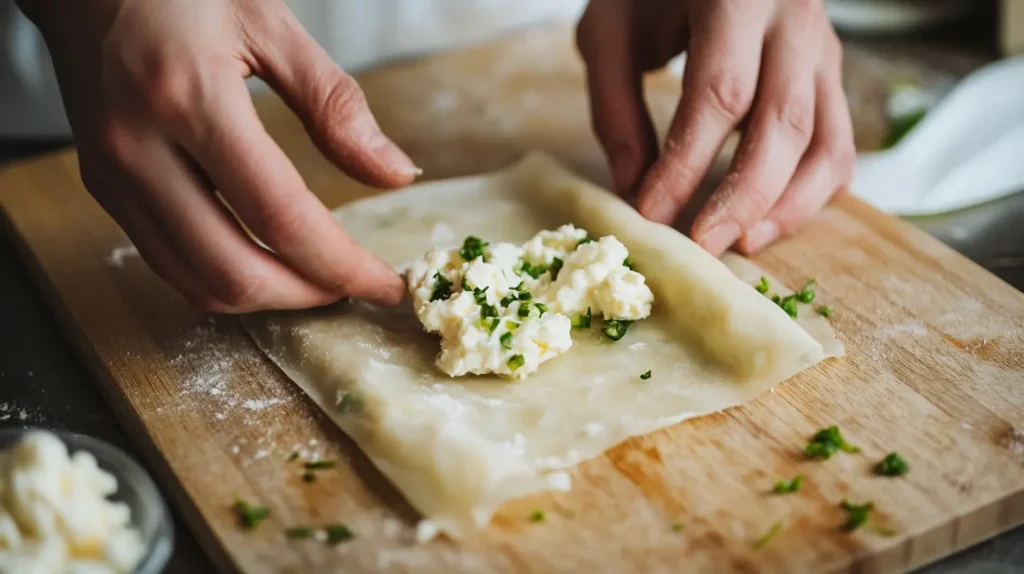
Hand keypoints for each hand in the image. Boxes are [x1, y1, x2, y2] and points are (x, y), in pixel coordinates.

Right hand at [19, 0, 414, 311]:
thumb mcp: (270, 23)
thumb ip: (335, 105)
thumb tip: (397, 174)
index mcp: (189, 98)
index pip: (280, 216)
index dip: (341, 264)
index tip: (385, 284)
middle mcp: (139, 148)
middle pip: (234, 270)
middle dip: (307, 294)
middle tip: (355, 287)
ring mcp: (113, 174)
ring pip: (196, 282)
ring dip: (266, 298)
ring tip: (317, 281)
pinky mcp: (103, 187)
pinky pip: (169, 262)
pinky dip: (224, 279)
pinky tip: (266, 263)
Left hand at [577, 0, 854, 254]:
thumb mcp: (609, 32)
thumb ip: (615, 107)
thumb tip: (636, 190)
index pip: (720, 94)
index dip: (687, 164)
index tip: (652, 213)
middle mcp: (794, 18)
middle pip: (784, 124)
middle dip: (742, 197)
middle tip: (703, 245)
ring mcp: (822, 47)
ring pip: (827, 142)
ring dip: (787, 206)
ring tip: (741, 243)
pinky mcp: (829, 74)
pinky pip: (838, 144)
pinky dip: (810, 192)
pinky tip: (768, 220)